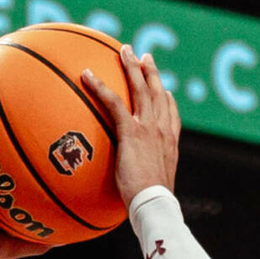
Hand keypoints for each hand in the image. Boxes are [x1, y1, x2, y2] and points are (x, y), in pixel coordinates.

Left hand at [79, 47, 179, 208]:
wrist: (155, 205)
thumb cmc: (152, 207)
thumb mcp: (153, 194)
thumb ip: (145, 186)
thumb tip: (135, 197)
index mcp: (170, 145)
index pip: (171, 117)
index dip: (168, 101)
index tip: (165, 90)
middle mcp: (162, 132)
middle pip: (157, 94)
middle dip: (151, 73)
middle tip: (144, 56)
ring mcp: (149, 129)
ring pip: (141, 89)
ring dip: (132, 67)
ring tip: (125, 51)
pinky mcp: (132, 131)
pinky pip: (113, 102)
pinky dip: (100, 87)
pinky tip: (87, 75)